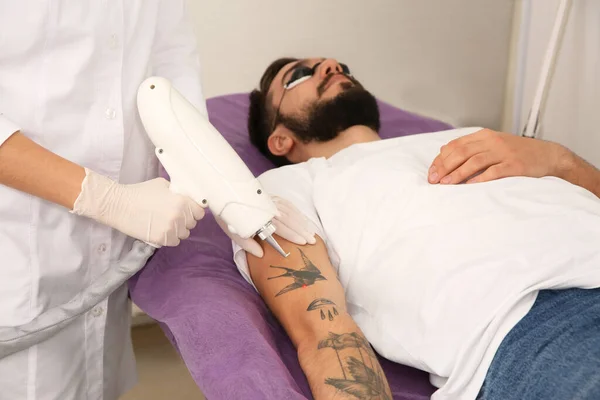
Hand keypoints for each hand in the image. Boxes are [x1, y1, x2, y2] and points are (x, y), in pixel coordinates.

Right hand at [71, 169, 204, 245]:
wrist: (119, 205)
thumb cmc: (140, 192)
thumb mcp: (163, 185)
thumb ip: (178, 192)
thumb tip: (187, 197)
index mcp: (182, 201)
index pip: (200, 212)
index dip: (194, 211)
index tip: (187, 211)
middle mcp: (179, 216)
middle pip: (192, 223)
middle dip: (185, 220)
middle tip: (173, 216)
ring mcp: (171, 229)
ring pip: (184, 234)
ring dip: (178, 230)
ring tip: (166, 224)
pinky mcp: (161, 239)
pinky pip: (175, 242)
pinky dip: (170, 238)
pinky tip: (161, 230)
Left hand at [218, 195, 316, 257]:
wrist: (225, 191)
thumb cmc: (229, 215)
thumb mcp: (233, 231)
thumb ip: (247, 243)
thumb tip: (261, 254)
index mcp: (259, 216)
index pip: (279, 226)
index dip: (292, 235)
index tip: (302, 242)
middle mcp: (268, 207)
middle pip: (289, 220)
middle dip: (302, 231)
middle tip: (312, 241)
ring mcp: (271, 200)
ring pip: (291, 212)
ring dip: (302, 223)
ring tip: (311, 234)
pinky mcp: (272, 197)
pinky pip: (288, 205)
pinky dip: (297, 213)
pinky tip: (304, 220)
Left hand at [427, 128, 564, 184]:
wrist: (548, 156)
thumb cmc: (517, 152)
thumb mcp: (492, 144)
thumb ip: (469, 146)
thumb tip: (443, 150)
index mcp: (484, 136)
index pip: (455, 145)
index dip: (440, 159)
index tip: (431, 173)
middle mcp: (492, 141)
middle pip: (462, 152)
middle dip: (444, 167)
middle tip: (433, 180)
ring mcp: (504, 152)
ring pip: (474, 161)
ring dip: (457, 173)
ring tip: (445, 184)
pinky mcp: (514, 165)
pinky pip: (493, 172)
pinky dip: (479, 179)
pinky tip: (468, 187)